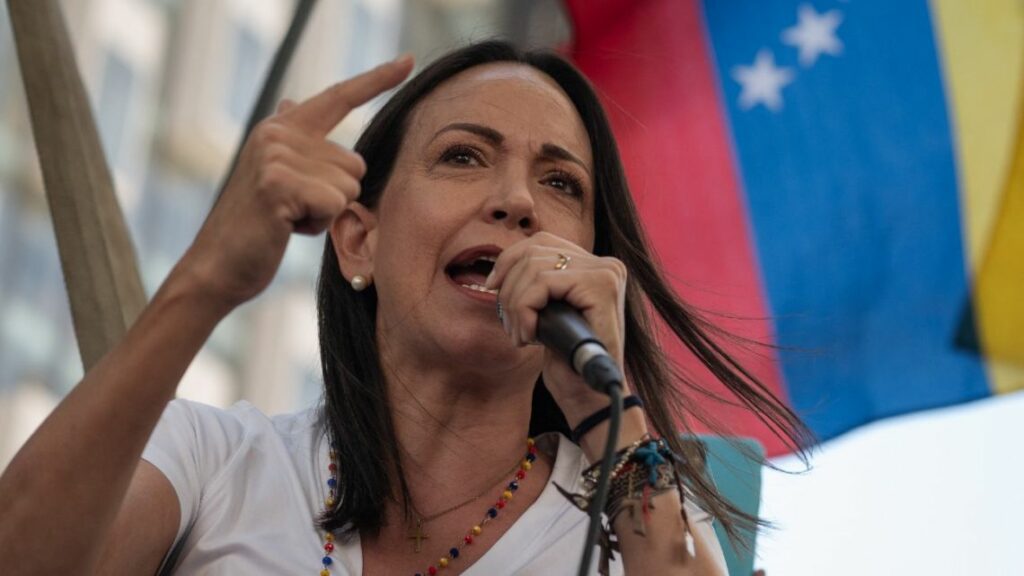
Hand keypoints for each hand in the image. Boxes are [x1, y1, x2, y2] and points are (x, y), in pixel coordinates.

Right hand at [175, 55, 413, 309]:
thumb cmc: (257, 226)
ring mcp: (275, 155)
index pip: (339, 97)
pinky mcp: (277, 183)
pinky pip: (334, 205)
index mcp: (282, 128)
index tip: (409, 61)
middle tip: (293, 210)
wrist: (218, 266)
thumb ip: (291, 140)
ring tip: (288, 218)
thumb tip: (291, 101)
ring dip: (326, 214)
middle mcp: (278, 133)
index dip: (377, 79)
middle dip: (335, 197)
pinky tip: (285, 228)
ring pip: (348, 187)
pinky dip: (317, 226)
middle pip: (356, 165)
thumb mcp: (275, 174)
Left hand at [485, 232, 630, 425]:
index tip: (491, 288)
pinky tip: (530, 336)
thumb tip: (501, 264)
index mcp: (596, 266)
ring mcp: (606, 272)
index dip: (508, 261)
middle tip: (512, 327)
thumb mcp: (549, 313)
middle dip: (509, 289)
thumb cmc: (568, 360)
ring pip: (533, 267)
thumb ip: (539, 284)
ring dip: (515, 305)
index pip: (541, 242)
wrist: (591, 395)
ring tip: (521, 336)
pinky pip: (541, 283)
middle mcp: (607, 263)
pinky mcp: (600, 285)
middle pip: (534, 251)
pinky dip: (525, 310)